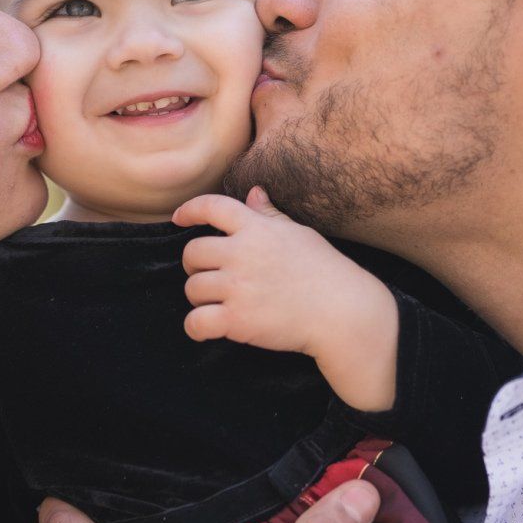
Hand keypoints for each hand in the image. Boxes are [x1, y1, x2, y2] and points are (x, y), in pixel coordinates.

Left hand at [173, 187, 398, 410]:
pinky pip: (195, 322)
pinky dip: (195, 328)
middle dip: (195, 265)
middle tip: (209, 276)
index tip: (179, 218)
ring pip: (192, 289)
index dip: (190, 210)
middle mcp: (242, 253)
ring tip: (219, 304)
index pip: (212, 207)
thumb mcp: (298, 234)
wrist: (343, 312)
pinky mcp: (237, 319)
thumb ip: (270, 215)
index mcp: (256, 228)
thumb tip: (254, 193)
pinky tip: (206, 329)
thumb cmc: (324, 271)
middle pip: (192, 253)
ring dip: (200, 298)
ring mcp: (238, 286)